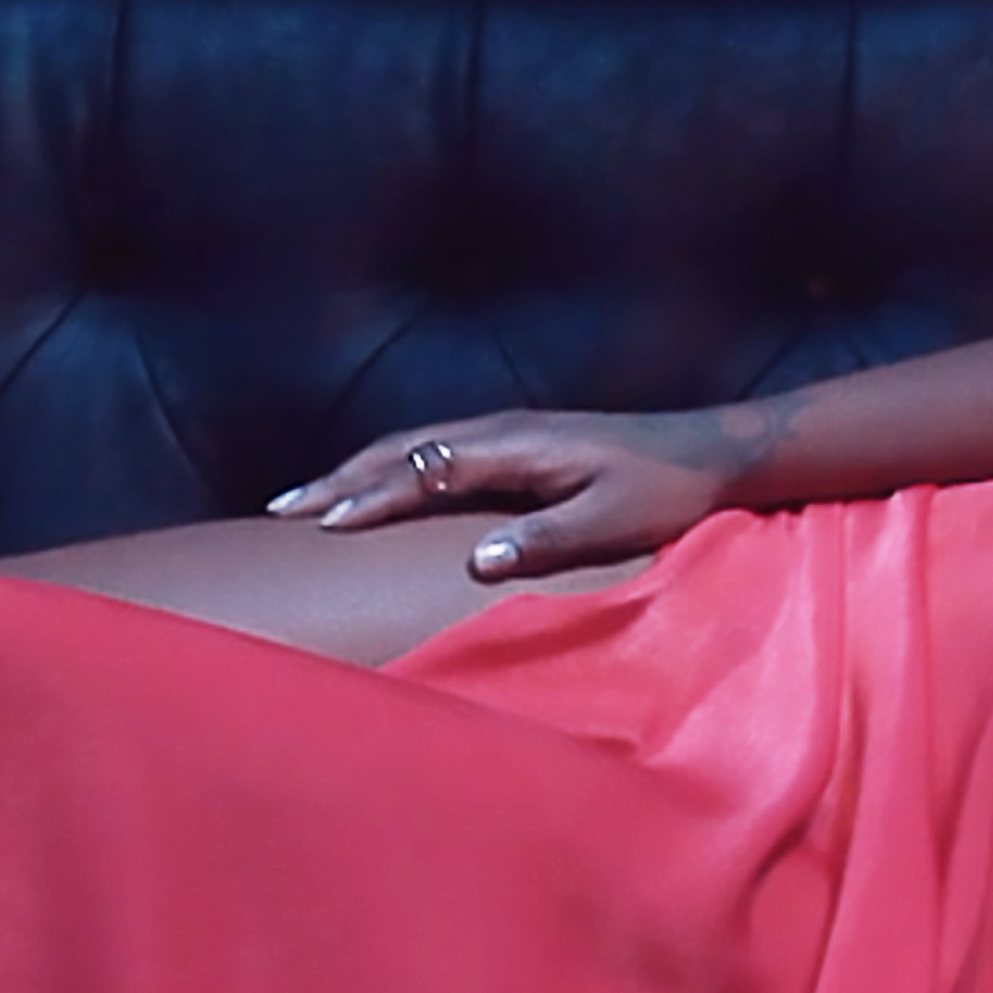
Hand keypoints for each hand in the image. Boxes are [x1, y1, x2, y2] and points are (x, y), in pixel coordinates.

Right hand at [265, 406, 775, 580]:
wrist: (711, 451)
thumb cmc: (667, 489)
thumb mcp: (614, 521)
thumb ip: (548, 540)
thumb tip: (480, 562)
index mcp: (517, 447)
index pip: (424, 469)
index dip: (372, 498)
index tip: (324, 526)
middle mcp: (502, 430)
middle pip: (401, 450)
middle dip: (339, 480)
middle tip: (281, 513)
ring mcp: (508, 432)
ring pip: (412, 446)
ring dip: (356, 472)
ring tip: (306, 503)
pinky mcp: (519, 443)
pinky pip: (435, 451)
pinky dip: (391, 469)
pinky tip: (376, 490)